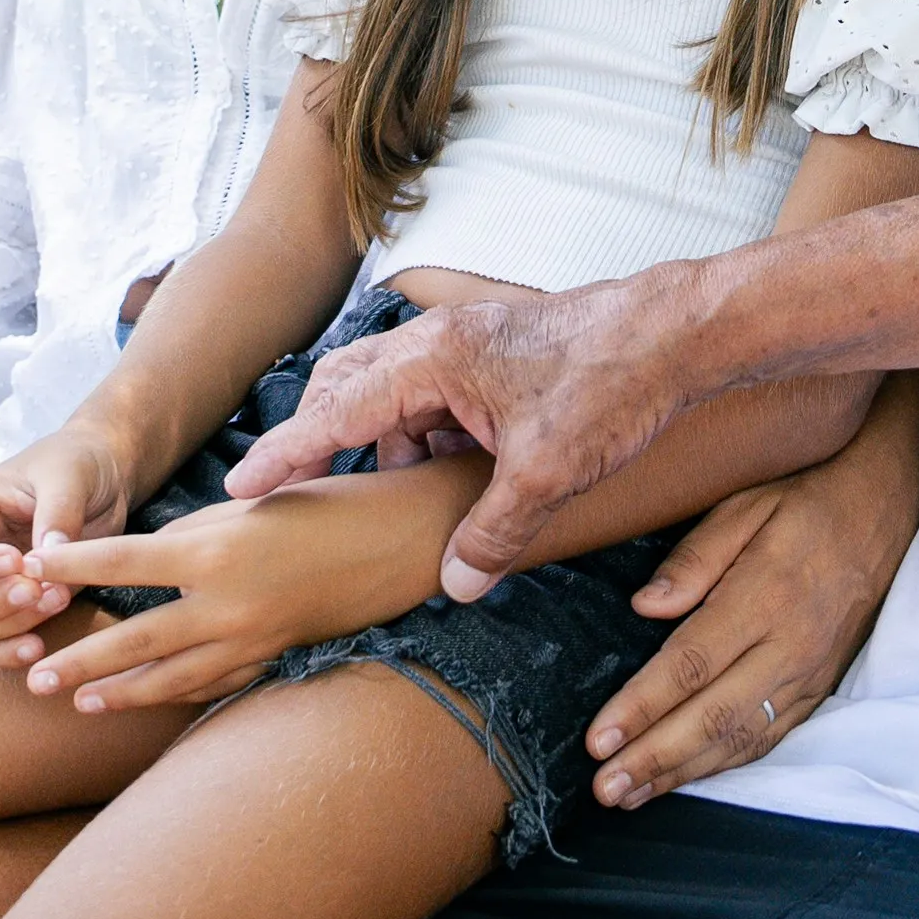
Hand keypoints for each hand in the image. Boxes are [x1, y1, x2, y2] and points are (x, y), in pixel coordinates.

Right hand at [0, 426, 136, 652]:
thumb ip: (57, 510)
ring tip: (59, 598)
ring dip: (13, 623)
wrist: (104, 479)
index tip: (15, 561)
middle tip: (38, 591)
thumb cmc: (76, 463)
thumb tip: (47, 558)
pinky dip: (10, 652)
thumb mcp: (69, 472)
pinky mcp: (8, 608)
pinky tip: (38, 647)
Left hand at [10, 497, 327, 713]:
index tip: (31, 568)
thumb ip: (192, 536)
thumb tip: (146, 562)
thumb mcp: (252, 505)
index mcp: (216, 553)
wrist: (402, 541)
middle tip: (34, 680)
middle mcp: (228, 605)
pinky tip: (149, 698)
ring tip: (78, 703)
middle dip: (80, 662)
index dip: (74, 565)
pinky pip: (214, 684)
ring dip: (120, 692)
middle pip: (136, 640)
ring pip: (171, 677)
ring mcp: (253, 640)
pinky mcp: (273, 656)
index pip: (125, 561)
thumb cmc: (328, 505)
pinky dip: (176, 694)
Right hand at [223, 273, 714, 603]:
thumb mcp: (547, 475)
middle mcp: (440, 341)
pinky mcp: (496, 352)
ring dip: (395, 445)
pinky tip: (464, 472)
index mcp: (434, 362)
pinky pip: (437, 394)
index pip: (334, 413)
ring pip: (397, 395)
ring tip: (422, 499)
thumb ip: (493, 534)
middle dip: (332, 445)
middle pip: (351, 391)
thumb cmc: (612, 383)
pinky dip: (433, 433)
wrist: (677, 333)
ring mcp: (468, 342)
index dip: (285, 455)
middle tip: (321, 501)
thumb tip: (453, 585)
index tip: (241, 488)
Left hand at [581, 430, 918, 807]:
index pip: (692, 664)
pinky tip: (684, 777)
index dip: (642, 707)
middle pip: (714, 716)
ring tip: (630, 796)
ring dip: (683, 773)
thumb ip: (695, 557)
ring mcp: (809, 674)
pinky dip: (724, 767)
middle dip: (654, 758)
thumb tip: (644, 606)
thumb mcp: (746, 505)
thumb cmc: (806, 505)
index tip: (598, 739)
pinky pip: (769, 739)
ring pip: (741, 739)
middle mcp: (790, 646)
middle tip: (603, 787)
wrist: (886, 512)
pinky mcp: (820, 689)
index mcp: (765, 596)